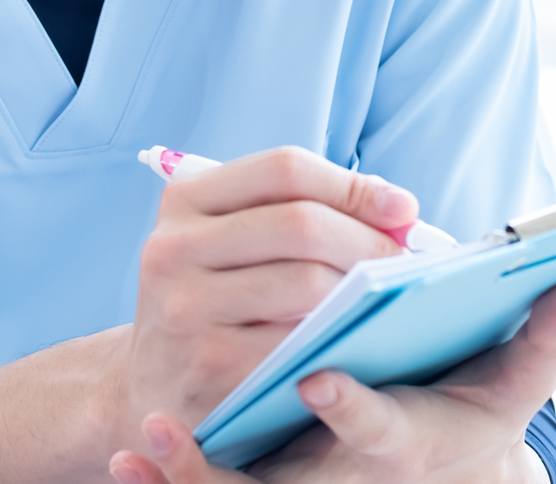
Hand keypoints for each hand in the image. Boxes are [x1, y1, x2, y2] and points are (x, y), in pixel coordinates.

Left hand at [110, 275, 555, 483]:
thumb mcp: (513, 388)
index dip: (352, 409)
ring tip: (136, 444)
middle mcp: (348, 477)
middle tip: (160, 428)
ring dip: (180, 481)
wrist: (429, 463)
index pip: (379, 434)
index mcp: (404, 445)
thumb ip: (544, 342)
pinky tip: (128, 452)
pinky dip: (168, 479)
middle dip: (213, 475)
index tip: (318, 376)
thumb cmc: (469, 413)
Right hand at [112, 148, 418, 447]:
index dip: (352, 184)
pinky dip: (338, 336)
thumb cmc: (214, 301)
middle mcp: (174, 248)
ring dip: (362, 289)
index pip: (284, 168)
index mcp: (183, 200)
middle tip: (403, 259)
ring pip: (307, 282)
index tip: (402, 207)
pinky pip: (300, 343)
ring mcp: (187, 309)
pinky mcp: (210, 367)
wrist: (152, 386)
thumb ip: (293, 213)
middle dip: (368, 239)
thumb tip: (396, 210)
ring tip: (384, 296)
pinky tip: (353, 338)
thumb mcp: (226, 242)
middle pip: (300, 223)